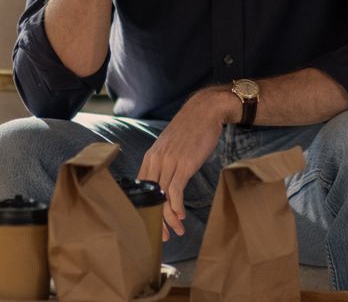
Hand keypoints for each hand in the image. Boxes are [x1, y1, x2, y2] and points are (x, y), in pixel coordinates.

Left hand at [136, 87, 236, 240]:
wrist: (205, 110)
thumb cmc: (191, 128)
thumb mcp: (171, 145)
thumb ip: (165, 161)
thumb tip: (166, 180)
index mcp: (151, 157)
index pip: (142, 188)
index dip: (145, 209)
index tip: (152, 222)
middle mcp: (156, 160)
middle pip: (150, 197)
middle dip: (155, 220)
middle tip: (163, 235)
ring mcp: (169, 162)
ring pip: (162, 197)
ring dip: (169, 218)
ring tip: (176, 230)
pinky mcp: (184, 164)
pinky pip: (175, 190)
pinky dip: (177, 205)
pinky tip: (181, 215)